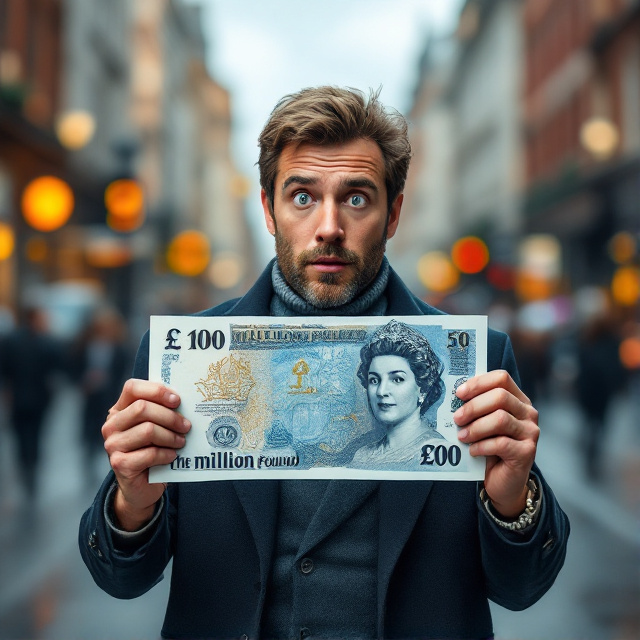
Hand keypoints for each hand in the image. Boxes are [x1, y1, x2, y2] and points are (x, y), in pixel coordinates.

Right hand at [102, 379, 190, 530]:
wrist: (142, 485)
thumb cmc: (151, 449)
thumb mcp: (155, 427)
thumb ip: (162, 412)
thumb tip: (183, 402)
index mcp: (119, 410)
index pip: (132, 388)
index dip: (156, 390)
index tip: (177, 400)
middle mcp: (111, 425)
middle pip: (142, 408)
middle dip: (170, 416)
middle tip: (186, 426)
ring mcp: (113, 445)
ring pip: (148, 430)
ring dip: (171, 436)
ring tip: (181, 441)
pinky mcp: (120, 464)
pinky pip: (149, 453)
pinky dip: (166, 454)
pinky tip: (173, 456)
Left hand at [454, 371, 538, 517]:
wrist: (503, 481)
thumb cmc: (490, 447)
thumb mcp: (483, 423)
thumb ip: (477, 408)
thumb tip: (455, 397)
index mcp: (518, 399)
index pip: (501, 379)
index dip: (479, 383)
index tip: (459, 393)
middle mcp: (528, 413)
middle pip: (500, 397)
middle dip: (473, 407)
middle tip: (457, 419)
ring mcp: (530, 432)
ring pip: (500, 419)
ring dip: (476, 427)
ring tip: (462, 436)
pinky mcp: (527, 452)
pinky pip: (501, 443)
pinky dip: (482, 446)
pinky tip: (473, 450)